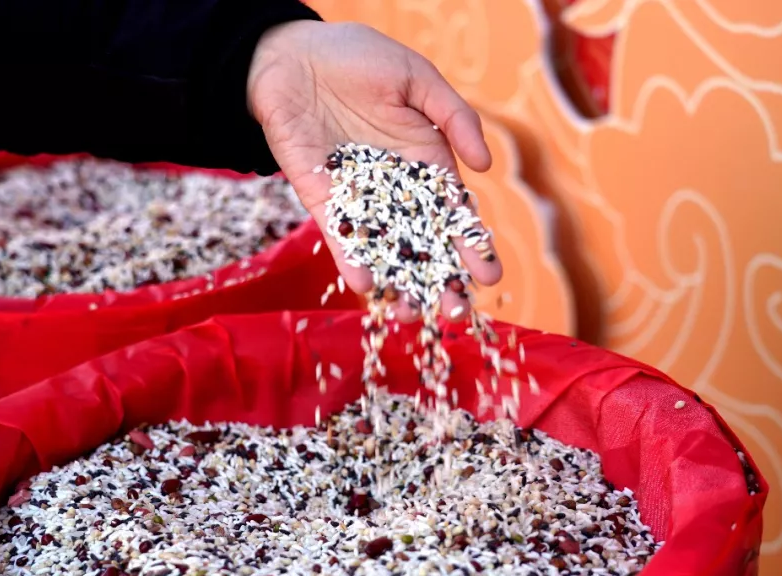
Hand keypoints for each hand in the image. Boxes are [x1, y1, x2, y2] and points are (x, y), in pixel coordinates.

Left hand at [247, 20, 501, 317]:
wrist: (293, 55)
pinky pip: (340, 235)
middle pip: (421, 244)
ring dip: (396, 284)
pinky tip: (365, 284)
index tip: (488, 276)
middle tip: (453, 313)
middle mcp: (394, 189)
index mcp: (426, 163)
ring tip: (408, 314)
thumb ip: (454, 117)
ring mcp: (358, 198)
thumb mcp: (417, 79)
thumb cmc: (358, 58)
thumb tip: (484, 165)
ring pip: (383, 250)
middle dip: (438, 280)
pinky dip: (350, 259)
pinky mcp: (321, 198)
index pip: (453, 215)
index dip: (471, 246)